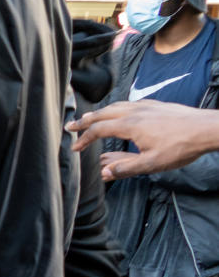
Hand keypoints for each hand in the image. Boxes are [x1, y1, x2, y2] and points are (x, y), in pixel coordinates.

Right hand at [68, 100, 218, 179]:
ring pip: (115, 106)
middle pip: (102, 114)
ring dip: (99, 113)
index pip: (98, 130)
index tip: (75, 148)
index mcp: (130, 126)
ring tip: (89, 118)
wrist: (207, 129)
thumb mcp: (152, 164)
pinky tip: (118, 111)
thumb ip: (126, 168)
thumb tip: (103, 172)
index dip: (83, 139)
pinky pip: (128, 103)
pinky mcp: (156, 105)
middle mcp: (134, 112)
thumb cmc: (181, 147)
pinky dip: (115, 107)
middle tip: (70, 126)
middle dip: (84, 121)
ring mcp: (145, 106)